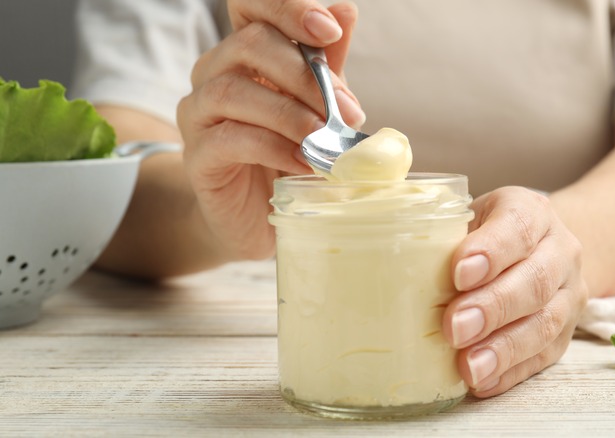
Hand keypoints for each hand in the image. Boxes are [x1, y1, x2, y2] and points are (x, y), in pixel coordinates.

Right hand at [176, 0, 364, 258]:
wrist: (259, 219)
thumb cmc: (288, 156)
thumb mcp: (317, 107)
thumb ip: (326, 64)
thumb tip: (345, 10)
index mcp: (245, 54)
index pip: (250, 6)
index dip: (286, 8)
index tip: (329, 31)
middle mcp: (214, 74)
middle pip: (249, 44)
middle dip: (305, 75)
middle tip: (346, 111)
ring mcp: (199, 114)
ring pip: (232, 90)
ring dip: (288, 113)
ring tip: (324, 138)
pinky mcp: (198, 156)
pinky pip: (229, 139)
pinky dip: (273, 147)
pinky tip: (302, 162)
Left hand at [443, 186, 588, 396]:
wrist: (536, 250)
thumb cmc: (484, 234)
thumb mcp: (465, 218)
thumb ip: (439, 233)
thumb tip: (388, 264)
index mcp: (531, 212)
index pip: (518, 226)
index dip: (491, 251)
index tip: (459, 273)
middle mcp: (559, 251)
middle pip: (535, 280)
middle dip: (492, 307)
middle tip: (454, 328)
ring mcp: (568, 295)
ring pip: (544, 324)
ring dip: (503, 348)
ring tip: (469, 367)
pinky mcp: (564, 335)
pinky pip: (543, 357)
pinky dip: (511, 372)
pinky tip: (483, 381)